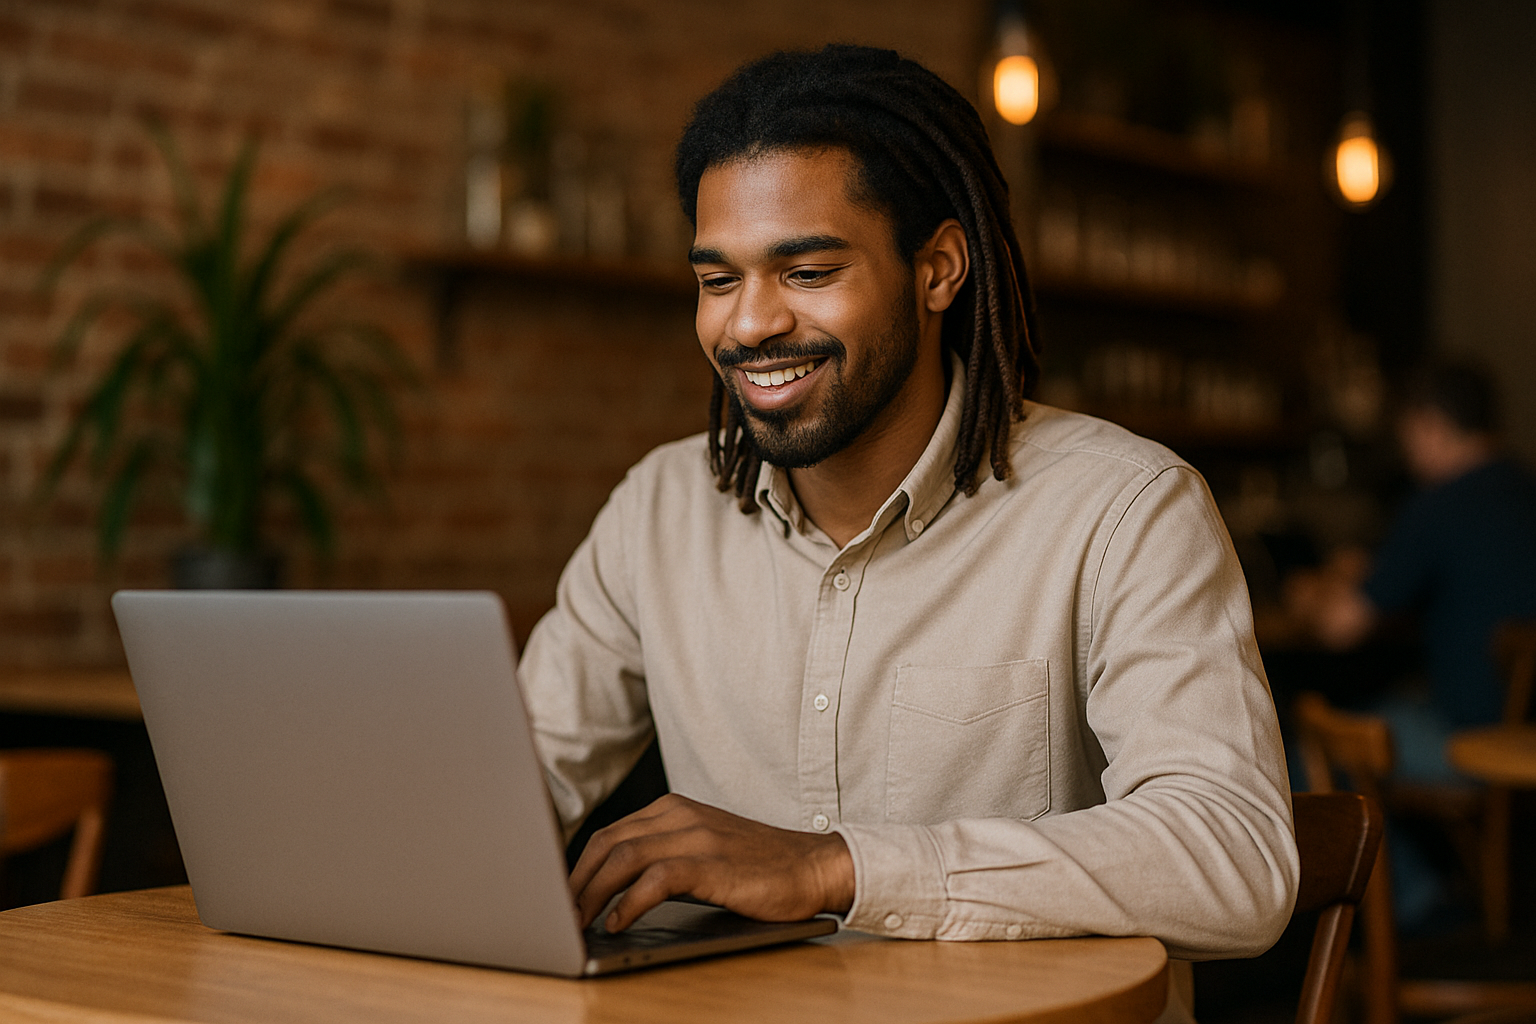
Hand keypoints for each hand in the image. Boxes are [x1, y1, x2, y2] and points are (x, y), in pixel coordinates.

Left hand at [568, 793, 854, 931]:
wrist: (813, 866)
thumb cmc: (758, 866)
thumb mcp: (703, 850)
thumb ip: (663, 857)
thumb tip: (614, 891)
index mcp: (675, 809)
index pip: (610, 833)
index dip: (578, 867)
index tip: (561, 896)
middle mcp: (681, 815)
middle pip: (607, 842)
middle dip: (576, 881)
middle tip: (560, 914)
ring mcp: (697, 837)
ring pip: (624, 857)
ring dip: (593, 893)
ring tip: (579, 922)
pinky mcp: (712, 863)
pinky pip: (655, 879)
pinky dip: (629, 902)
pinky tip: (619, 922)